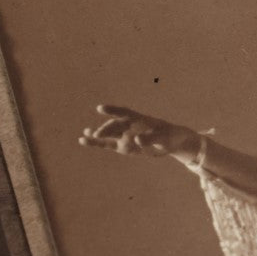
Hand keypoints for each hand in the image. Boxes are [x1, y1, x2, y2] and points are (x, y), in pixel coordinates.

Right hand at [79, 104, 199, 160]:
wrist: (172, 141)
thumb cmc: (170, 136)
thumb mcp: (164, 138)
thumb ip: (151, 138)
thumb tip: (136, 139)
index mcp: (140, 120)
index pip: (125, 113)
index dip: (113, 110)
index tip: (101, 108)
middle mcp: (130, 126)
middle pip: (115, 126)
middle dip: (106, 129)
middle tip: (98, 134)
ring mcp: (125, 136)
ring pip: (109, 135)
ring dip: (97, 135)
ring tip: (84, 136)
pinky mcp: (123, 147)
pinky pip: (108, 144)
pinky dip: (97, 143)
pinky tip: (84, 140)